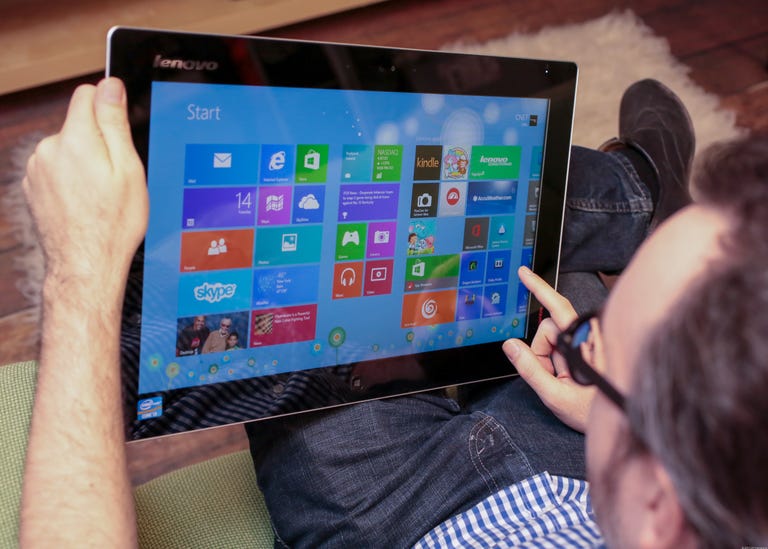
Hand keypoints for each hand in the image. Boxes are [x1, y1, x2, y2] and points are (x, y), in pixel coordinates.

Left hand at [23, 77, 147, 283]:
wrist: (85, 265)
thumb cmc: (112, 224)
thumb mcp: (128, 170)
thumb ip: (114, 123)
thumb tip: (110, 87)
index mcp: (75, 140)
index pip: (87, 95)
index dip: (109, 108)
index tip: (119, 131)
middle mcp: (49, 149)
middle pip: (77, 125)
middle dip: (97, 142)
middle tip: (115, 176)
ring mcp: (36, 169)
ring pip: (66, 148)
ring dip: (82, 162)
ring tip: (100, 194)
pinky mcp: (32, 187)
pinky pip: (55, 170)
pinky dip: (69, 180)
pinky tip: (84, 203)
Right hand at [502, 266, 596, 432]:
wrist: (618, 422)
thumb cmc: (592, 411)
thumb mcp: (555, 395)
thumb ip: (529, 369)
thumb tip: (510, 345)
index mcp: (585, 342)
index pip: (557, 309)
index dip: (539, 288)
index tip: (524, 273)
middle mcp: (588, 335)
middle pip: (548, 328)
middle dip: (542, 352)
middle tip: (552, 378)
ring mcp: (588, 340)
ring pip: (553, 337)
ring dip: (550, 359)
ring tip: (564, 381)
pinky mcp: (586, 345)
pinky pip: (561, 344)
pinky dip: (557, 360)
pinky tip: (567, 376)